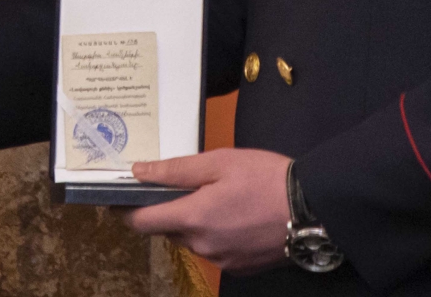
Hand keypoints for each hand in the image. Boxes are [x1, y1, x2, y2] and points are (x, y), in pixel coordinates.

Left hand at [128, 149, 293, 272]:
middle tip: (181, 185)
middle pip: (168, 230)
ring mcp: (221, 261)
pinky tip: (233, 214)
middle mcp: (202, 245)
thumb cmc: (265, 178)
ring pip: (191, 240)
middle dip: (168, 210)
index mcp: (193, 218)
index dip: (125, 210)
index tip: (117, 198)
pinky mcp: (240, 268)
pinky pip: (214, 249)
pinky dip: (214, 233)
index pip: (141, 222)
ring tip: (215, 196)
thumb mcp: (219, 161)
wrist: (313, 208)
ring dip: (193, 221)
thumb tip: (139, 172)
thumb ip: (175, 169)